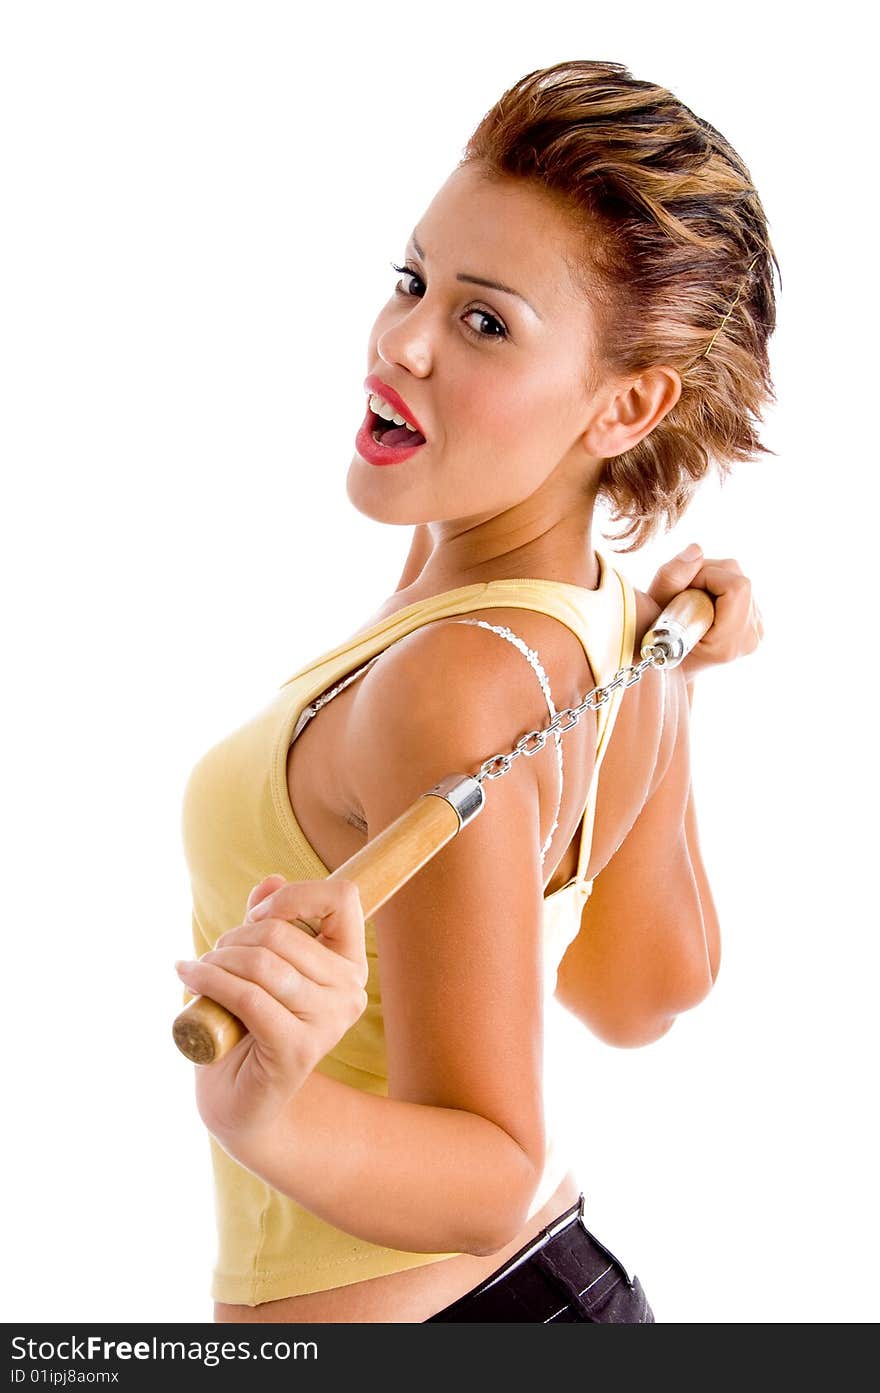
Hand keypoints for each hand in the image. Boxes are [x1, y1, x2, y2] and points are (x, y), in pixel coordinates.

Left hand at [175, 873, 368, 1139]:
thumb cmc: (249, 1027)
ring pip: (262, 963)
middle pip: (284, 932)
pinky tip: (187, 976)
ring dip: (217, 959)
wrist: (240, 1100)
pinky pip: (248, 997)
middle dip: (235, 936)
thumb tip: (271, 880)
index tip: (259, 919)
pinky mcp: (297, 1048)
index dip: (294, 897)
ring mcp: (328, 1022)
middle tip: (214, 955)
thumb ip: (270, 923)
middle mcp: (350, 991)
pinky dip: (209, 980)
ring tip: (199, 970)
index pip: (343, 898)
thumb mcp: (259, 966)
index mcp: (350, 963)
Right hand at [647, 544, 763, 683]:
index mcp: (729, 643)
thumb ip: (672, 578)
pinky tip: (703, 604)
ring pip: (739, 578)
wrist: (670, 670)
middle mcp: (750, 639)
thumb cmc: (654, 641)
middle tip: (682, 594)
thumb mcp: (653, 609)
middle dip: (706, 575)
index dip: (705, 576)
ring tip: (690, 600)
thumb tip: (697, 549)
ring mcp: (757, 632)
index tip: (682, 590)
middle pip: (738, 578)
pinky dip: (719, 587)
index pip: (736, 587)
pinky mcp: (756, 624)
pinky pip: (741, 588)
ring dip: (711, 579)